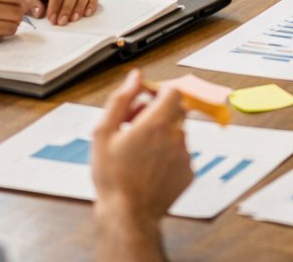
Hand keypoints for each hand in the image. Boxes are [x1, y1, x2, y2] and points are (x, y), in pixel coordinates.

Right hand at [92, 71, 191, 227]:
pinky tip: (148, 167)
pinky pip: (180, 154)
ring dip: (162, 136)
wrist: (127, 215)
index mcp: (156, 124)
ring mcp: (185, 155)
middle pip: (175, 111)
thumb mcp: (103, 133)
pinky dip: (168, 155)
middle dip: (158, 113)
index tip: (146, 101)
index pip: (173, 91)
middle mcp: (176, 137)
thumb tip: (134, 78)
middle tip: (135, 128)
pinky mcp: (188, 172)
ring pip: (178, 133)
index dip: (159, 92)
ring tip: (138, 153)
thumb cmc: (112, 177)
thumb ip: (121, 100)